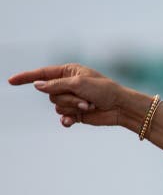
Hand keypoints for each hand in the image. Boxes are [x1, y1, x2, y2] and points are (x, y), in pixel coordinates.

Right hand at [8, 63, 128, 127]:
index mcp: (68, 72)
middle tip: (87, 100)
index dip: (26, 77)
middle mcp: (67, 85)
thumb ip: (56, 85)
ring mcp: (71, 99)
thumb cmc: (104, 90)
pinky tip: (71, 122)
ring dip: (73, 107)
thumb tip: (38, 85)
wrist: (120, 107)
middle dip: (68, 98)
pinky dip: (67, 119)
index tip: (11, 81)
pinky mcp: (75, 113)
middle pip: (51, 94)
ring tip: (89, 106)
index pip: (42, 74)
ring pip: (57, 106)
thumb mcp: (79, 83)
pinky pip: (62, 117)